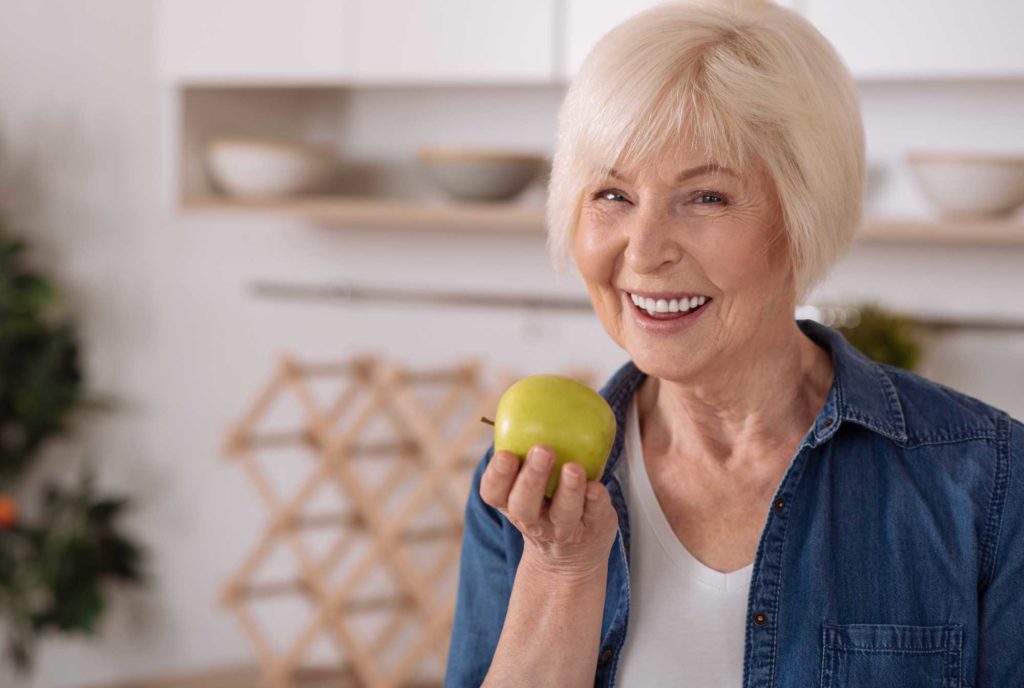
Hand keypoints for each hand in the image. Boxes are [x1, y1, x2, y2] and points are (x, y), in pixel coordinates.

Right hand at [479, 444, 618, 579]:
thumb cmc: (547, 500)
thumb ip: (528, 449)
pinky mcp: (592, 530)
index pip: (494, 492)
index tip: (506, 453)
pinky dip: (595, 500)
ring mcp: (563, 529)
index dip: (497, 475)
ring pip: (563, 513)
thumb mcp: (530, 481)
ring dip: (568, 489)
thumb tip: (533, 394)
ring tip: (574, 468)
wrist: (571, 555)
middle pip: (524, 504)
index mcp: (511, 503)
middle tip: (542, 450)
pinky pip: (594, 514)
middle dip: (531, 478)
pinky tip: (597, 486)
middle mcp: (533, 520)